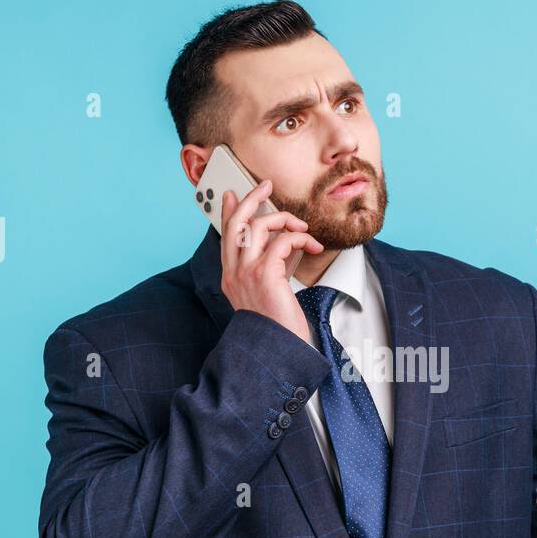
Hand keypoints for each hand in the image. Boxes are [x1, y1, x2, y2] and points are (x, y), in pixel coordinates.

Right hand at [219, 178, 323, 344]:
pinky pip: (282, 241)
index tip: (234, 194)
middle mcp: (233, 273)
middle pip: (236, 223)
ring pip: (259, 226)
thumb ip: (266, 270)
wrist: (277, 351)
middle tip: (266, 186)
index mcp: (230, 277)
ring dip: (284, 219)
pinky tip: (311, 246)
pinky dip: (299, 238)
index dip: (229, 211)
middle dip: (251, 199)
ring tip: (302, 228)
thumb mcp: (266, 295)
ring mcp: (246, 273)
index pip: (225, 236)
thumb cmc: (277, 328)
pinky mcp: (264, 275)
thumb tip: (280, 245)